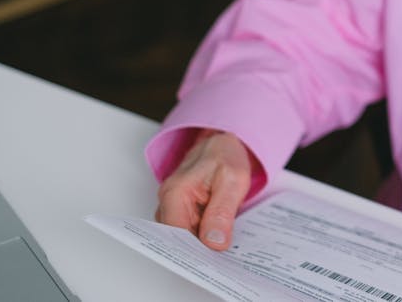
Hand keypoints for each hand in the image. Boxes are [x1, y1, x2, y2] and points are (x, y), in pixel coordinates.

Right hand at [155, 129, 257, 249]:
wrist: (224, 142)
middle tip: (221, 258)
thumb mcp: (232, 180)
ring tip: (223, 247)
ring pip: (184, 237)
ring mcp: (174, 207)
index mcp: (175, 192)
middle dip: (198, 250)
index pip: (176, 233)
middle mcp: (169, 201)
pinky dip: (204, 236)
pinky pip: (190, 230)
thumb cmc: (225, 154)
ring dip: (202, 243)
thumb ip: (222, 211)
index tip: (211, 260)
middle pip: (177, 238)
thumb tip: (213, 242)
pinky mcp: (183, 211)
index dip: (193, 250)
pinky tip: (219, 238)